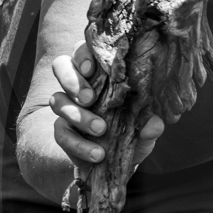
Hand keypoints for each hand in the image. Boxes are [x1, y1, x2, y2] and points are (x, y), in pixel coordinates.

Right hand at [51, 42, 163, 170]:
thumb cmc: (133, 131)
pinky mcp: (63, 130)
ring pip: (57, 100)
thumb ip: (150, 124)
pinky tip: (96, 153)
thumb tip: (155, 123)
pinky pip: (61, 133)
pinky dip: (79, 144)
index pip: (84, 51)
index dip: (83, 55)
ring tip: (100, 129)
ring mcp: (68, 107)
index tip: (91, 68)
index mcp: (100, 73)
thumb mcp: (146, 128)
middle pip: (61, 65)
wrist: (119, 161)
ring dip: (77, 114)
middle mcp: (79, 84)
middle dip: (72, 80)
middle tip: (89, 98)